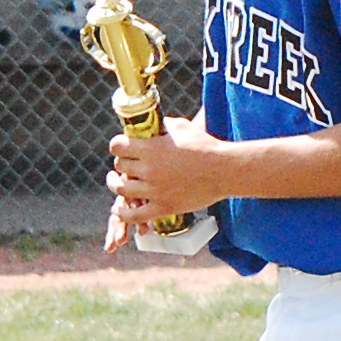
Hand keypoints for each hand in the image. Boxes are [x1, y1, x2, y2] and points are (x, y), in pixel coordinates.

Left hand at [109, 112, 228, 227]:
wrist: (224, 170)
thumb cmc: (206, 146)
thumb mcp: (183, 127)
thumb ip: (164, 126)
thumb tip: (156, 125)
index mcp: (151, 148)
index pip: (117, 146)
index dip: (118, 145)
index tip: (122, 147)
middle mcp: (149, 169)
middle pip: (120, 166)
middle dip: (122, 163)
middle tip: (127, 164)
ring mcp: (155, 190)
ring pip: (121, 190)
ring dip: (117, 184)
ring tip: (118, 182)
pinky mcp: (163, 207)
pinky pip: (134, 216)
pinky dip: (123, 213)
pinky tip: (120, 209)